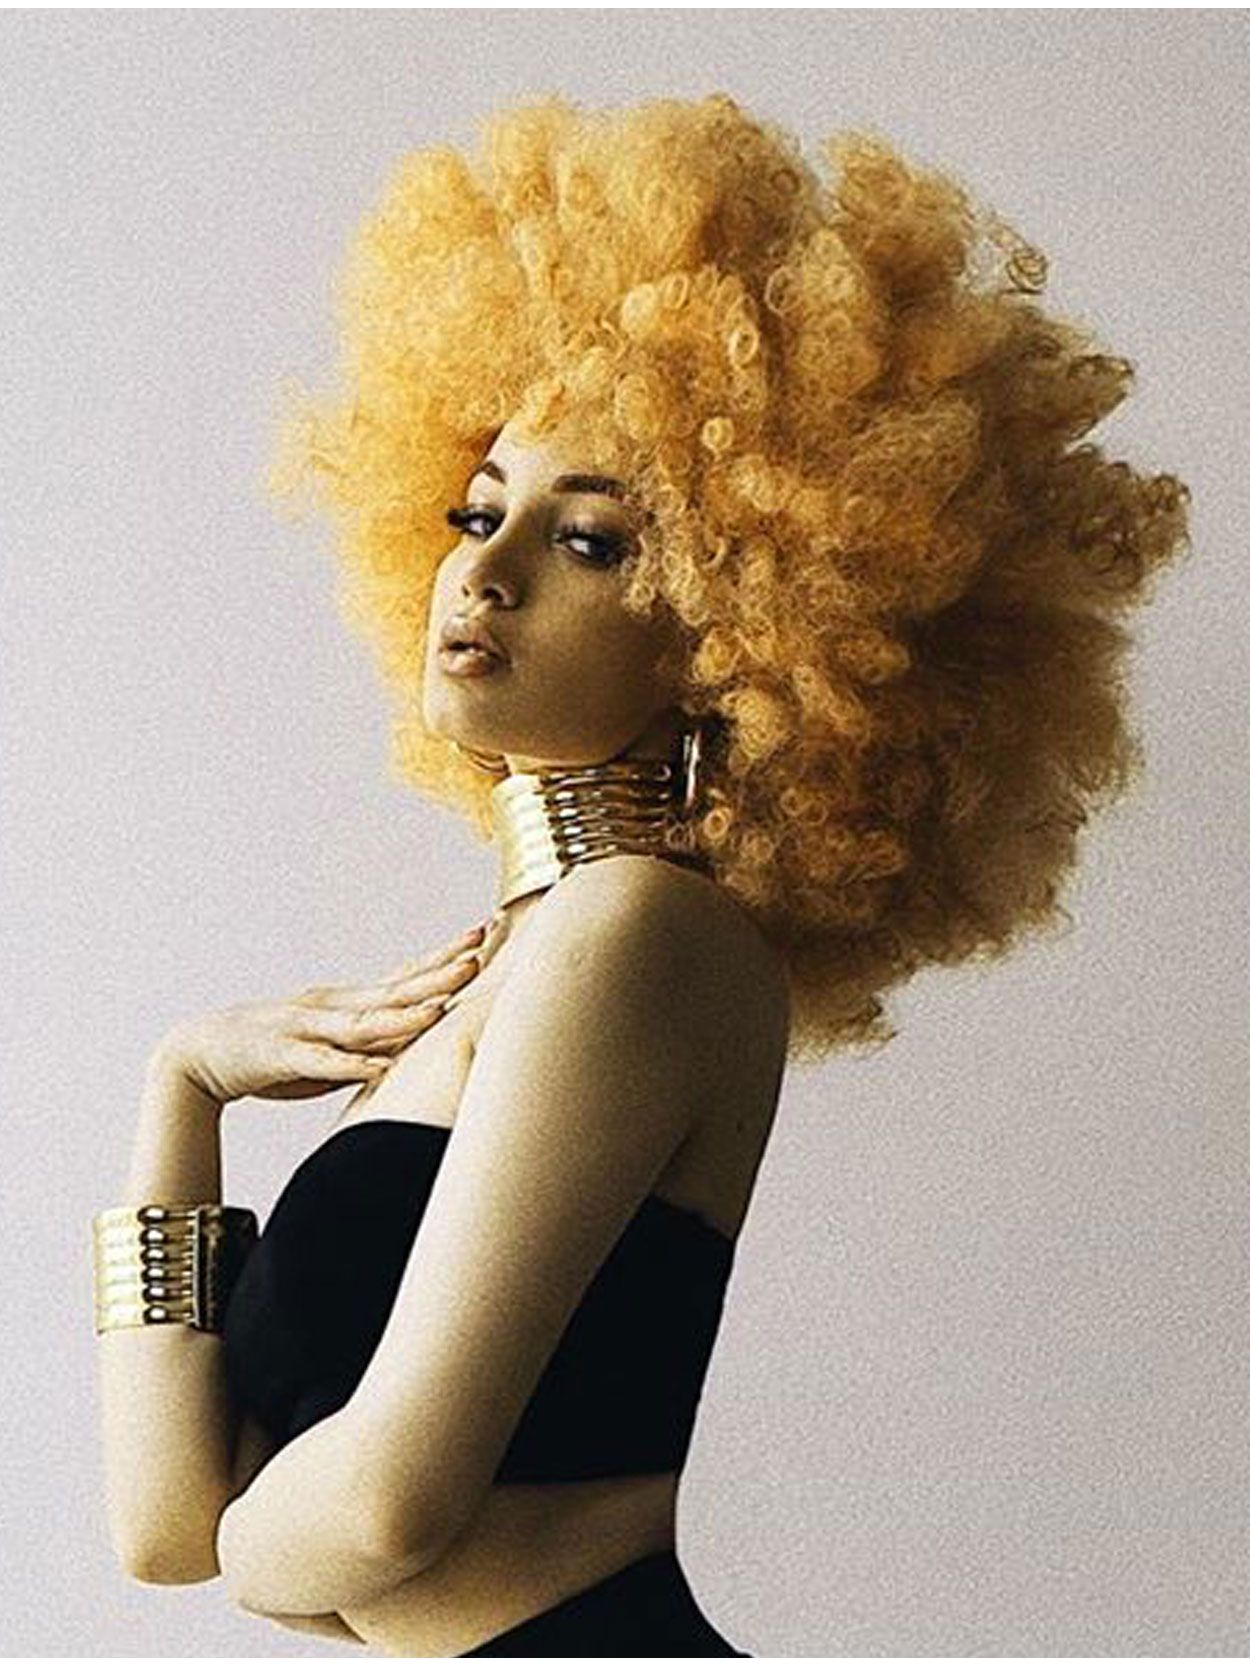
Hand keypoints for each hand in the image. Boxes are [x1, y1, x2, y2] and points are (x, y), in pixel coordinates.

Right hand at [159, 924, 488, 1105]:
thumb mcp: (327, 1051)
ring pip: (363, 1022)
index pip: (401, 976)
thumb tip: (409, 1052)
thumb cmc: (269, 1056)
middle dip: (436, 974)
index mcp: (343, 1003)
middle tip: (477, 954)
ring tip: (440, 1007)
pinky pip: (324, 1062)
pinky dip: (354, 1065)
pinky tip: (382, 1066)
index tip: (479, 937)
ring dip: (403, 1015)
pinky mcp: (284, 1056)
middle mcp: (329, 1007)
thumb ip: (367, 1048)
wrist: (197, 1056)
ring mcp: (306, 1028)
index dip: (440, 959)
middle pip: (392, 989)